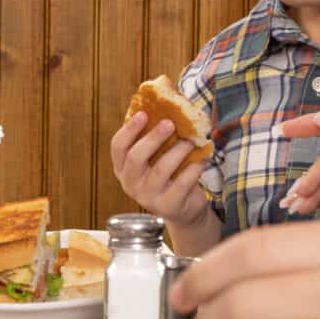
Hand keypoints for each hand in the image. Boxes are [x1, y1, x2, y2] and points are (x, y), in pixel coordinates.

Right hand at [110, 113, 216, 236]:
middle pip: (136, 157)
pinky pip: (182, 182)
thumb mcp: (156, 159)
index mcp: (123, 169)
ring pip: (161, 169)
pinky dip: (194, 167)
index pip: (118, 147)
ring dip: (178, 150)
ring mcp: (149, 197)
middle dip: (153, 138)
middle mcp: (131, 184)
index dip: (129, 129)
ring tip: (191, 141)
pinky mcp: (169, 205)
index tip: (143, 114)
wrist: (184, 210)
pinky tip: (202, 159)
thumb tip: (165, 108)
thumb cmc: (169, 177)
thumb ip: (154, 140)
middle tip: (170, 123)